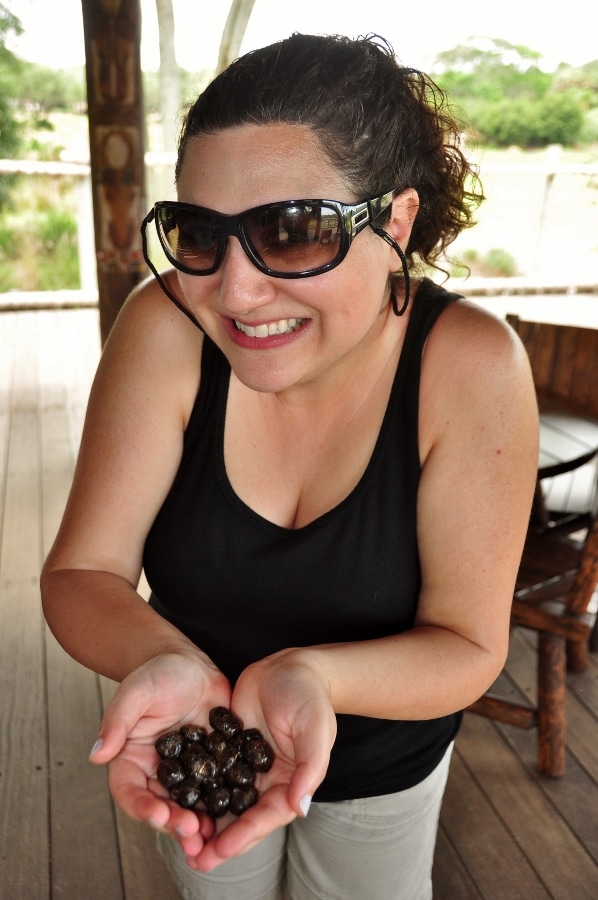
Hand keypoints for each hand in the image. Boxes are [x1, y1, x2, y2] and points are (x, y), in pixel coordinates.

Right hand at [90, 649, 231, 854]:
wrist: (191, 664)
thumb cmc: (157, 673)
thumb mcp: (136, 693)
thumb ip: (118, 722)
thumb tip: (97, 755)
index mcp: (132, 760)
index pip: (130, 792)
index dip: (142, 807)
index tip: (159, 813)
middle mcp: (158, 773)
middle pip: (161, 807)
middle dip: (175, 824)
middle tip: (192, 832)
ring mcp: (188, 773)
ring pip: (190, 806)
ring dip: (199, 825)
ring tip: (212, 838)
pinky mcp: (214, 766)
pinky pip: (219, 789)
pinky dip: (225, 805)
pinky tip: (237, 815)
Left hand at [186, 647, 336, 871]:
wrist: (290, 665)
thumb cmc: (309, 695)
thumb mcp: (314, 726)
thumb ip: (310, 766)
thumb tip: (300, 807)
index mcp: (290, 782)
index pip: (266, 817)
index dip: (244, 836)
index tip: (219, 851)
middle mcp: (266, 781)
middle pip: (241, 818)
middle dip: (219, 841)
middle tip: (194, 859)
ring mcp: (244, 766)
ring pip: (222, 801)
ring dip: (203, 821)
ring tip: (178, 838)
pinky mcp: (227, 749)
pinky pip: (209, 774)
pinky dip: (194, 789)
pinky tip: (172, 800)